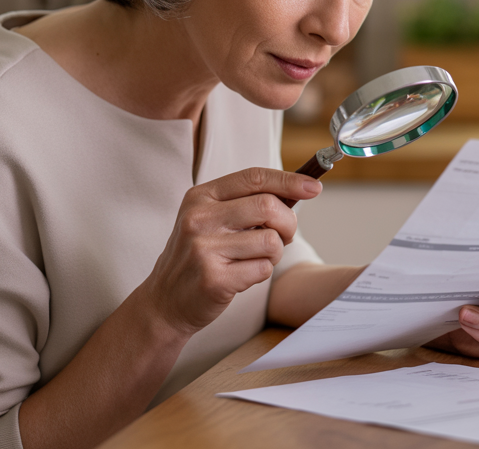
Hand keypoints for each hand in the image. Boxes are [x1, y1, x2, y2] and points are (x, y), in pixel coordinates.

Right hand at [140, 168, 320, 336]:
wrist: (165, 302)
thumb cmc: (200, 256)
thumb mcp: (211, 220)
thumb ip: (246, 203)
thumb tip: (299, 189)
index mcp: (201, 197)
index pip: (253, 177)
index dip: (289, 180)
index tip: (313, 186)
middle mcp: (199, 218)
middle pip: (268, 206)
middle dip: (288, 223)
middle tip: (284, 236)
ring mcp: (204, 249)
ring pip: (271, 240)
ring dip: (275, 253)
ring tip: (255, 259)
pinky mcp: (214, 279)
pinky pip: (263, 269)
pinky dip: (262, 272)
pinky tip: (242, 275)